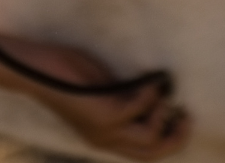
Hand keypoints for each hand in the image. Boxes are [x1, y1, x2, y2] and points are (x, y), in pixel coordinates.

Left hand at [0, 36, 190, 160]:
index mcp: (106, 138)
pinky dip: (149, 93)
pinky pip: (139, 108)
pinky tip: (147, 80)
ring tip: (159, 93)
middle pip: (153, 154)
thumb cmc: (68, 74)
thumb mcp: (105, 91)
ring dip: (162, 114)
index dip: (171, 140)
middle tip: (185, 114)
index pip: (146, 154)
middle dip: (177, 136)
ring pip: (149, 138)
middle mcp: (106, 140)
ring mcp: (105, 130)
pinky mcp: (103, 115)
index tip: (182, 117)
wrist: (39, 70)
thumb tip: (157, 93)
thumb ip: (127, 99)